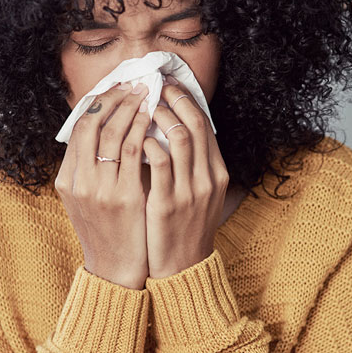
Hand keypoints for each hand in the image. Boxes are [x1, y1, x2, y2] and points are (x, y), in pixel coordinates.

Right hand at [54, 82, 151, 289]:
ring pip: (112, 133)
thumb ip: (89, 169)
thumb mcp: (87, 199)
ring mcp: (99, 189)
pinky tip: (153, 119)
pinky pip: (132, 152)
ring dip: (131, 108)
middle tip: (135, 83)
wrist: (115, 270)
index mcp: (67, 179)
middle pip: (91, 124)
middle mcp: (79, 182)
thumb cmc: (107, 232)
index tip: (117, 88)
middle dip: (114, 98)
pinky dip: (142, 130)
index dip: (98, 102)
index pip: (78, 127)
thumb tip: (104, 131)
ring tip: (147, 94)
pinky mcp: (123, 197)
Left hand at [142, 81, 230, 278]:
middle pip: (195, 123)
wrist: (183, 268)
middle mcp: (208, 178)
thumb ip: (192, 165)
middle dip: (173, 99)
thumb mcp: (199, 193)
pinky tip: (134, 139)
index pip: (205, 124)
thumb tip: (175, 129)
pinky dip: (147, 144)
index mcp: (217, 172)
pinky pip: (159, 164)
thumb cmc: (184, 226)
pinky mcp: (167, 204)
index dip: (187, 99)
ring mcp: (190, 191)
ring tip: (141, 107)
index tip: (168, 85)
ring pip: (180, 137)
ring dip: (159, 116)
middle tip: (153, 85)